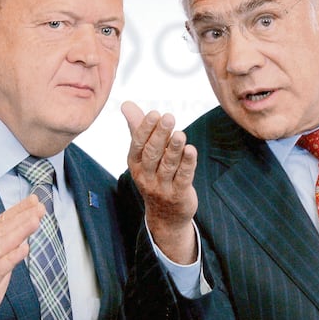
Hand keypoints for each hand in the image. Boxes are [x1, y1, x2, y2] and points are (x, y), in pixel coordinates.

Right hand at [0, 196, 44, 319]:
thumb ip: (8, 245)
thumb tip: (26, 228)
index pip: (1, 222)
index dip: (18, 210)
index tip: (34, 200)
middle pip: (2, 230)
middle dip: (22, 217)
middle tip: (40, 207)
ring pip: (0, 245)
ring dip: (19, 232)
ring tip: (35, 221)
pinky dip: (12, 257)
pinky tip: (24, 248)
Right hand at [122, 100, 197, 263]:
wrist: (165, 215)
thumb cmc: (154, 175)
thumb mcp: (143, 155)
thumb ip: (137, 128)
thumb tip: (126, 104)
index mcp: (135, 163)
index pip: (138, 144)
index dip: (146, 129)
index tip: (155, 113)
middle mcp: (145, 175)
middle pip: (152, 153)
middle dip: (160, 135)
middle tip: (169, 117)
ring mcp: (161, 187)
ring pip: (168, 165)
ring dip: (174, 148)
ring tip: (180, 134)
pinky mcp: (178, 194)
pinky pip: (183, 177)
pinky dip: (187, 164)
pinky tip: (191, 151)